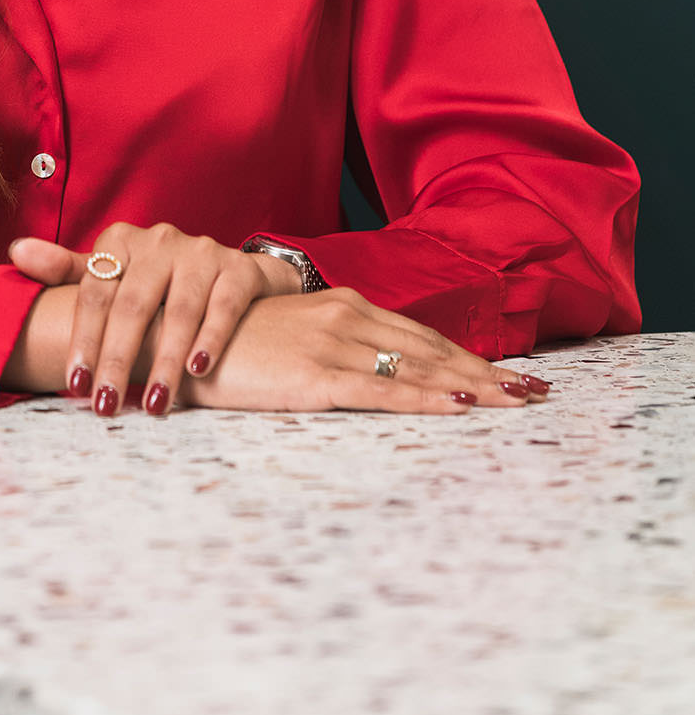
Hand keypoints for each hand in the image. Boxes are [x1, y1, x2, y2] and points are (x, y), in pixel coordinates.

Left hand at [5, 222, 295, 416]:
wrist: (232, 274)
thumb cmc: (159, 284)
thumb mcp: (113, 274)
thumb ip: (67, 271)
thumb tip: (16, 251)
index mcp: (120, 240)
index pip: (94, 292)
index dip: (84, 340)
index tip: (75, 385)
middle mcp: (159, 240)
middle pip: (132, 305)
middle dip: (118, 360)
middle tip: (107, 405)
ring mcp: (201, 252)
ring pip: (178, 311)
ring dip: (165, 361)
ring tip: (155, 404)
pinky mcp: (237, 269)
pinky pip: (223, 306)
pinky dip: (210, 338)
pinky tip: (198, 370)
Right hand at [178, 288, 553, 413]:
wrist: (175, 338)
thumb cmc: (230, 340)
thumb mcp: (290, 334)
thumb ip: (333, 343)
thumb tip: (370, 366)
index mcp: (344, 306)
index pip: (422, 336)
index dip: (471, 356)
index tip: (513, 375)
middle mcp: (347, 318)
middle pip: (433, 351)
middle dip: (489, 372)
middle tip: (539, 392)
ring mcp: (334, 347)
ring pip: (420, 370)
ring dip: (475, 387)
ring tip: (519, 402)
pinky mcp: (315, 377)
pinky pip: (384, 392)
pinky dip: (428, 400)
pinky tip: (460, 408)